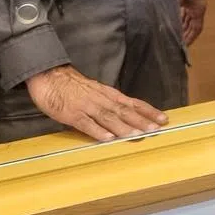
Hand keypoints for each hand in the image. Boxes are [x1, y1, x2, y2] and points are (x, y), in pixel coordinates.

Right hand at [26, 65, 167, 141]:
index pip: (134, 103)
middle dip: (141, 121)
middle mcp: (102, 100)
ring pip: (109, 117)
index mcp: (109, 95)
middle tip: (156, 129)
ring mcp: (87, 107)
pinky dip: (97, 131)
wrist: (51, 77)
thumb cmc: (75, 87)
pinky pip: (86, 124)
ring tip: (137, 135)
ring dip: (124, 127)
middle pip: (125, 111)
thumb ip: (111, 103)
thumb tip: (129, 115)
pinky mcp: (72, 114)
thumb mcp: (98, 92)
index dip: (149, 111)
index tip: (163, 119)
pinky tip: (107, 138)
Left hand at [173, 0, 206, 45]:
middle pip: (194, 26)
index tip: (184, 46)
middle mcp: (198, 9)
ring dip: (184, 29)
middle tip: (178, 45)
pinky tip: (176, 26)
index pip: (197, 28)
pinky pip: (186, 15)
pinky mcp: (188, 2)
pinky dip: (182, 22)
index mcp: (199, 9)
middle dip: (187, 35)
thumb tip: (167, 25)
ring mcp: (193, 5)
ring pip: (190, 21)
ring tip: (176, 38)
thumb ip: (175, 12)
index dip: (191, 38)